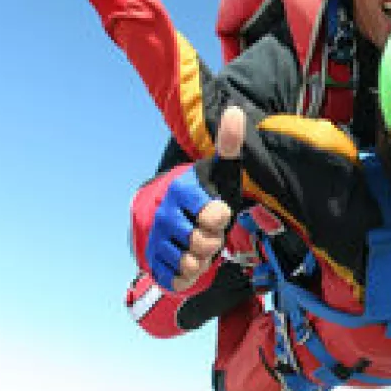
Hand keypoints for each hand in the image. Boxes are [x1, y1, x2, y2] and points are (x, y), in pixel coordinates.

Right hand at [146, 107, 246, 292]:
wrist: (177, 217)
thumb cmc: (207, 194)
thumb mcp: (221, 170)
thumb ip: (229, 144)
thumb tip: (235, 112)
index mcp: (182, 192)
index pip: (212, 214)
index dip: (220, 217)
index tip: (220, 212)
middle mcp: (165, 215)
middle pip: (201, 242)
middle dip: (214, 241)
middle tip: (212, 233)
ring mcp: (157, 240)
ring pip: (188, 262)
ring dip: (203, 259)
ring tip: (203, 248)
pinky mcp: (154, 263)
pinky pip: (175, 278)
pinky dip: (188, 276)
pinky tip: (192, 263)